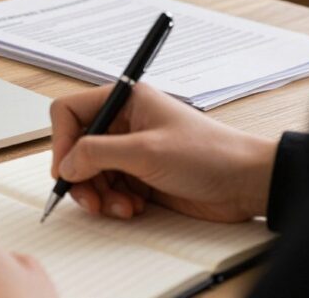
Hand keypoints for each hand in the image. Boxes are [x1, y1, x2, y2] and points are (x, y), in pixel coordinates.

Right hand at [50, 83, 276, 221]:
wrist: (247, 184)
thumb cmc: (210, 154)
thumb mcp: (146, 151)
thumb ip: (97, 154)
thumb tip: (66, 164)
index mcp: (125, 101)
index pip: (70, 112)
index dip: (61, 140)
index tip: (65, 168)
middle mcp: (123, 123)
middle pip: (76, 147)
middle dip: (80, 175)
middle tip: (89, 198)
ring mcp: (130, 150)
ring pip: (90, 172)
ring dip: (98, 193)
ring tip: (118, 206)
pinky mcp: (138, 175)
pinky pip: (108, 189)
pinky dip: (113, 202)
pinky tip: (132, 208)